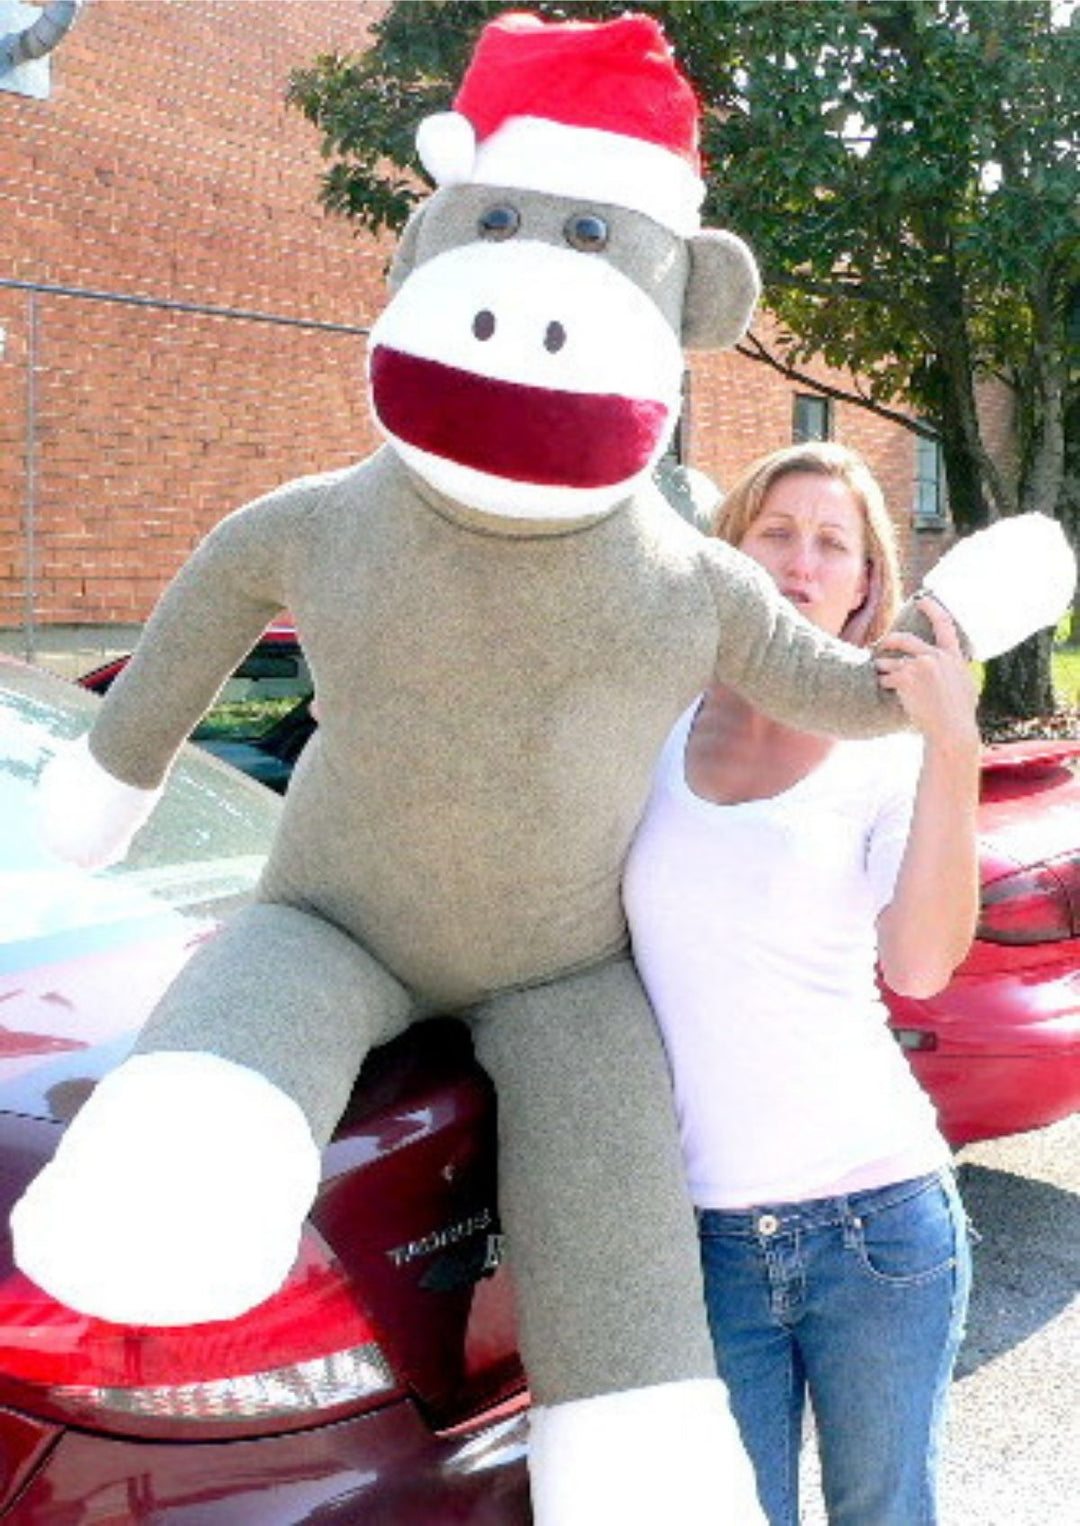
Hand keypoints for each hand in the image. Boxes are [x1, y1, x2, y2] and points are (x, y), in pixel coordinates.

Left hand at [874, 595, 979, 751]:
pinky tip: (891, 693)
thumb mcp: (966, 686)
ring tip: (885, 679)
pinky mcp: (906, 678)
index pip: (944, 624)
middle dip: (889, 641)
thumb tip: (951, 665)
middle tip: (882, 645)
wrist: (951, 729)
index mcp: (953, 656)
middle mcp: (936, 656)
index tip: (922, 599)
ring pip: (889, 661)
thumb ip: (955, 670)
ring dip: (883, 670)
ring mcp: (920, 666)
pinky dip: (885, 685)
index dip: (932, 609)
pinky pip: (885, 678)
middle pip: (904, 639)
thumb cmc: (959, 714)